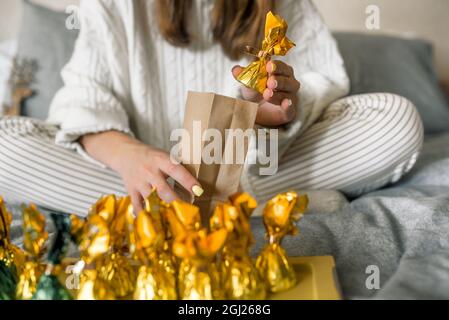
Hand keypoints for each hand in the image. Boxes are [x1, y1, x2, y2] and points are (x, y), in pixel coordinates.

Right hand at [81, 131, 202, 212]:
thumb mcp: (165, 156)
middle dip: (177, 202)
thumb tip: (197, 184)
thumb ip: (177, 168)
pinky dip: (145, 215)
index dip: (188, 181)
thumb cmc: (152, 157)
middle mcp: (150, 171)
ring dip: (163, 210)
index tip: (198, 190)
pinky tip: (154, 221)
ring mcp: (139, 182)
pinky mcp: (131, 191)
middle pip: (163, 190)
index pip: (176, 170)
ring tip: (174, 218)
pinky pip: (138, 206)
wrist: (125, 153)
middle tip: (188, 209)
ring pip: (152, 201)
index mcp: (161, 160)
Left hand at [232, 60, 299, 126]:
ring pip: (288, 93)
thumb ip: (244, 75)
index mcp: (281, 72)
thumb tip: (235, 70)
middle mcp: (289, 83)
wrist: (257, 111)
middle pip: (288, 79)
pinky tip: (286, 103)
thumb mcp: (248, 83)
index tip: (268, 65)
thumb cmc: (256, 92)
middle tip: (269, 82)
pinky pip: (291, 108)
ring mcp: (290, 97)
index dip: (276, 65)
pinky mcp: (289, 111)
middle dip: (279, 80)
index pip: (281, 66)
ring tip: (267, 94)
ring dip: (278, 93)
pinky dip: (289, 105)